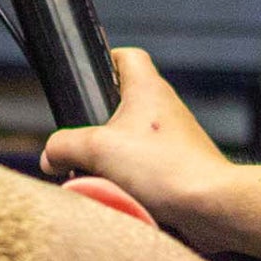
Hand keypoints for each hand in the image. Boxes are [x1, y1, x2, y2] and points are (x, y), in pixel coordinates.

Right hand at [42, 49, 230, 224]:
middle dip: (97, 127)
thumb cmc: (164, 167)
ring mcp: (175, 139)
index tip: (87, 78)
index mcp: (147, 89)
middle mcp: (164, 109)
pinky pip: (145, 168)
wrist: (209, 204)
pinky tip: (121, 196)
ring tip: (99, 176)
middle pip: (123, 104)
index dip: (105, 60)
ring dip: (112, 159)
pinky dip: (130, 180)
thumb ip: (64, 146)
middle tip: (82, 144)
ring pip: (132, 141)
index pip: (127, 56)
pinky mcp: (179, 167)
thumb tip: (50, 156)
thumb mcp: (98, 150)